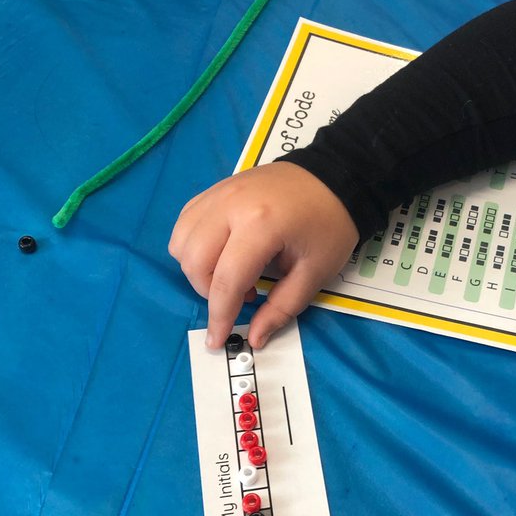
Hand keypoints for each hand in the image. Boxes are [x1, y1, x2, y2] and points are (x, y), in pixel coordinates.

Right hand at [169, 160, 358, 350]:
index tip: (218, 339)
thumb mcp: (315, 272)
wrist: (334, 176)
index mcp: (261, 225)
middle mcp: (230, 205)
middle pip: (194, 261)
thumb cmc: (330, 225)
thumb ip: (283, 308)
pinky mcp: (215, 189)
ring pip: (181, 241)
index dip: (220, 315)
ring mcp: (219, 193)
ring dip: (197, 269)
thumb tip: (255, 338)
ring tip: (233, 274)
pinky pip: (186, 222)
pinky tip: (220, 253)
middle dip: (209, 292)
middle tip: (242, 296)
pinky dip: (193, 245)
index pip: (226, 280)